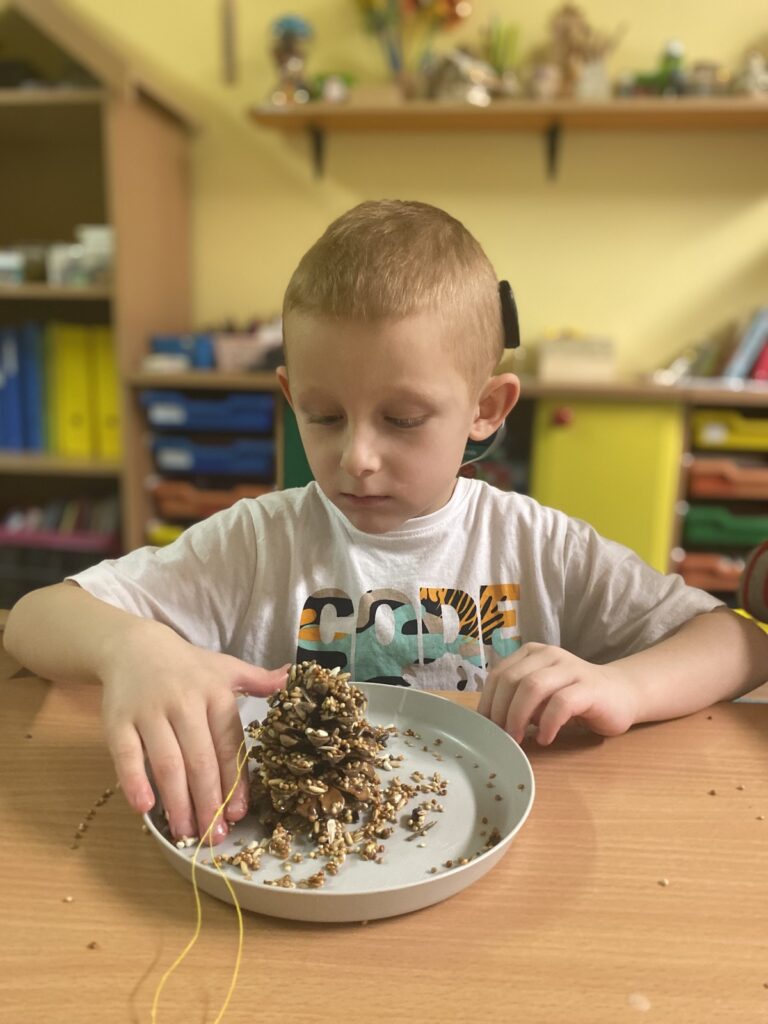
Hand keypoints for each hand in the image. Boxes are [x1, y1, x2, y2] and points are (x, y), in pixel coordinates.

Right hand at [100, 621, 286, 842]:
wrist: (134, 646)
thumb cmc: (187, 666)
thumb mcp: (226, 668)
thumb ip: (258, 680)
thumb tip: (291, 676)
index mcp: (216, 695)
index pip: (229, 745)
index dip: (234, 782)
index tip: (238, 814)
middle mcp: (185, 704)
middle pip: (200, 760)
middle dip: (208, 802)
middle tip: (213, 836)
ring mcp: (150, 713)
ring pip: (167, 762)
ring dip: (178, 801)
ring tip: (185, 832)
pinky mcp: (119, 721)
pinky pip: (127, 755)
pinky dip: (134, 781)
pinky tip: (145, 808)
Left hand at [477, 643, 637, 744]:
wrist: (622, 694)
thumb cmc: (575, 697)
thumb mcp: (541, 695)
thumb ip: (518, 699)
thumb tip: (491, 722)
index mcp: (532, 653)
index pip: (499, 674)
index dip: (488, 702)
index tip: (487, 727)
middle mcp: (549, 655)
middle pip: (512, 680)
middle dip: (501, 711)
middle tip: (502, 736)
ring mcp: (570, 669)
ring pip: (532, 687)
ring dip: (519, 716)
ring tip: (518, 739)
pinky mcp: (589, 688)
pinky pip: (561, 704)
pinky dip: (547, 724)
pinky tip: (546, 738)